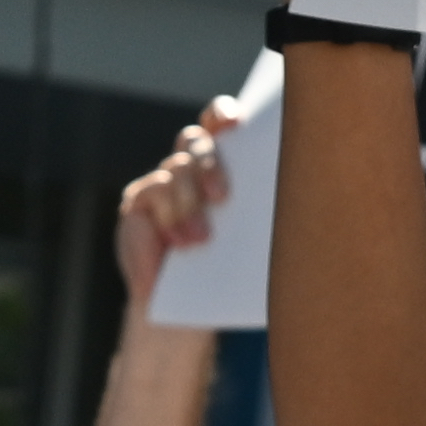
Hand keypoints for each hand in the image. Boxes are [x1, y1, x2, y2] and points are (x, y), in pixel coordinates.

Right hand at [111, 105, 240, 314]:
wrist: (185, 311)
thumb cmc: (228, 273)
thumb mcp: (250, 243)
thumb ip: (258, 216)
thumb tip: (289, 202)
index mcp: (222, 165)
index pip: (218, 123)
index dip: (223, 115)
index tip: (235, 122)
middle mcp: (188, 169)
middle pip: (194, 143)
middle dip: (209, 165)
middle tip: (222, 198)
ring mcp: (159, 186)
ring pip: (172, 174)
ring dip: (186, 206)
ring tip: (198, 241)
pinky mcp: (136, 211)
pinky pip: (145, 207)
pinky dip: (162, 227)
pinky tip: (172, 250)